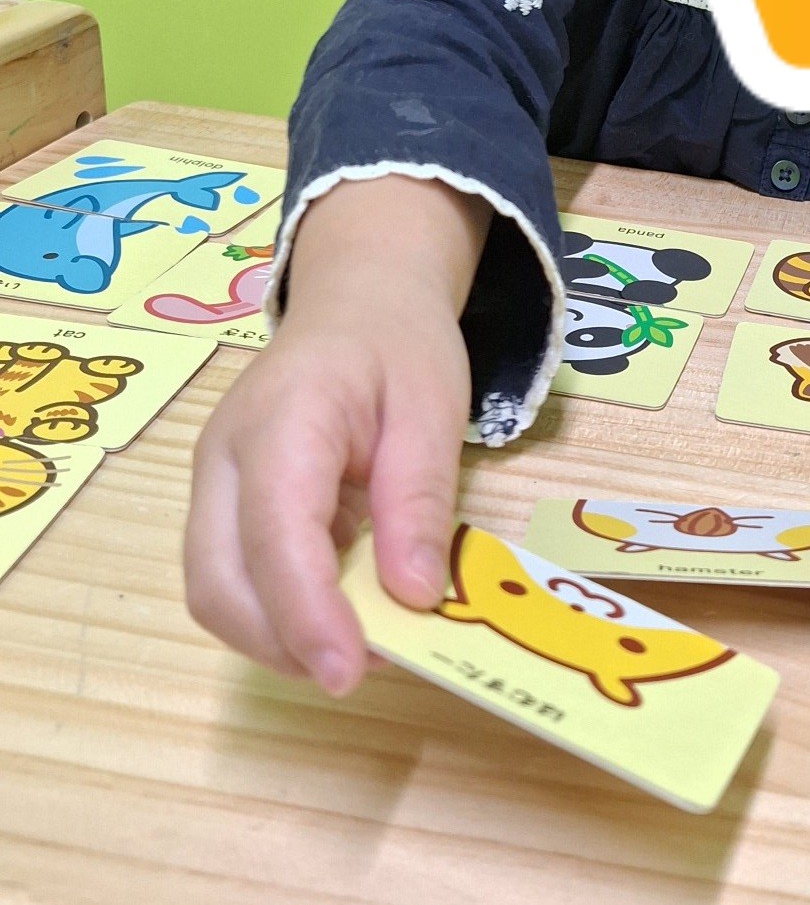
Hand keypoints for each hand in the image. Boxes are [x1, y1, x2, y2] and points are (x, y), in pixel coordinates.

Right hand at [184, 174, 489, 696]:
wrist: (359, 301)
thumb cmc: (399, 346)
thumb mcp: (433, 410)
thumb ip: (420, 502)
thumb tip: (413, 597)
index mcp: (283, 416)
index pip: (275, 531)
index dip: (307, 613)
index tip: (351, 671)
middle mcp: (224, 455)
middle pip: (220, 580)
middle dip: (286, 643)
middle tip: (366, 666)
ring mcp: (212, 482)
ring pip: (216, 591)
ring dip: (280, 638)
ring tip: (361, 643)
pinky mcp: (220, 505)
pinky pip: (232, 579)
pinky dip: (279, 614)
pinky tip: (340, 610)